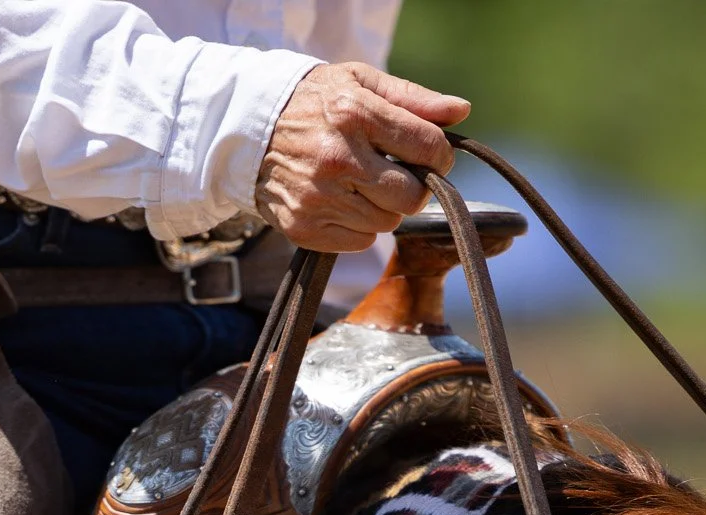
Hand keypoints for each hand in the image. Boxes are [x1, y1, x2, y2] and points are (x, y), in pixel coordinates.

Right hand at [254, 62, 469, 251]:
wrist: (244, 131)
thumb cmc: (312, 103)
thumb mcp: (359, 83)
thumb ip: (412, 98)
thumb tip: (460, 111)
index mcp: (354, 115)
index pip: (427, 147)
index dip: (439, 155)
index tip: (430, 155)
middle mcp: (336, 159)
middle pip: (411, 195)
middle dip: (416, 188)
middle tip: (400, 175)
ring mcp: (317, 198)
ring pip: (388, 222)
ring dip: (385, 207)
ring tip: (365, 186)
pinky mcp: (304, 227)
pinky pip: (361, 241)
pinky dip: (361, 227)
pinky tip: (344, 203)